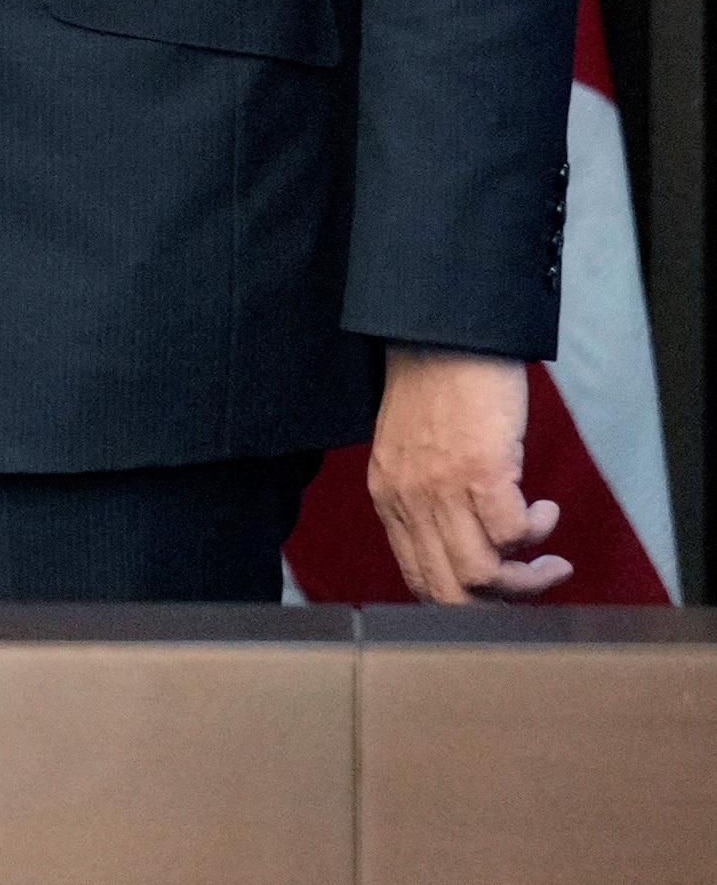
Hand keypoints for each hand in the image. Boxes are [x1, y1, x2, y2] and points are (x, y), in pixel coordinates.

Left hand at [366, 348, 570, 603]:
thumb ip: (428, 501)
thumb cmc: (437, 391)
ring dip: (529, 578)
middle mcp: (409, 500)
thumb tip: (469, 549)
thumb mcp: (414, 455)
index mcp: (390, 499)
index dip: (465, 602)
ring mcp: (442, 489)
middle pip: (450, 592)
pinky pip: (513, 534)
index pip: (419, 579)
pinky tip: (545, 510)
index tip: (502, 597)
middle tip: (535, 585)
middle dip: (502, 605)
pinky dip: (536, 534)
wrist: (445, 336)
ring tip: (551, 556)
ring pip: (485, 575)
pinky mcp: (480, 471)